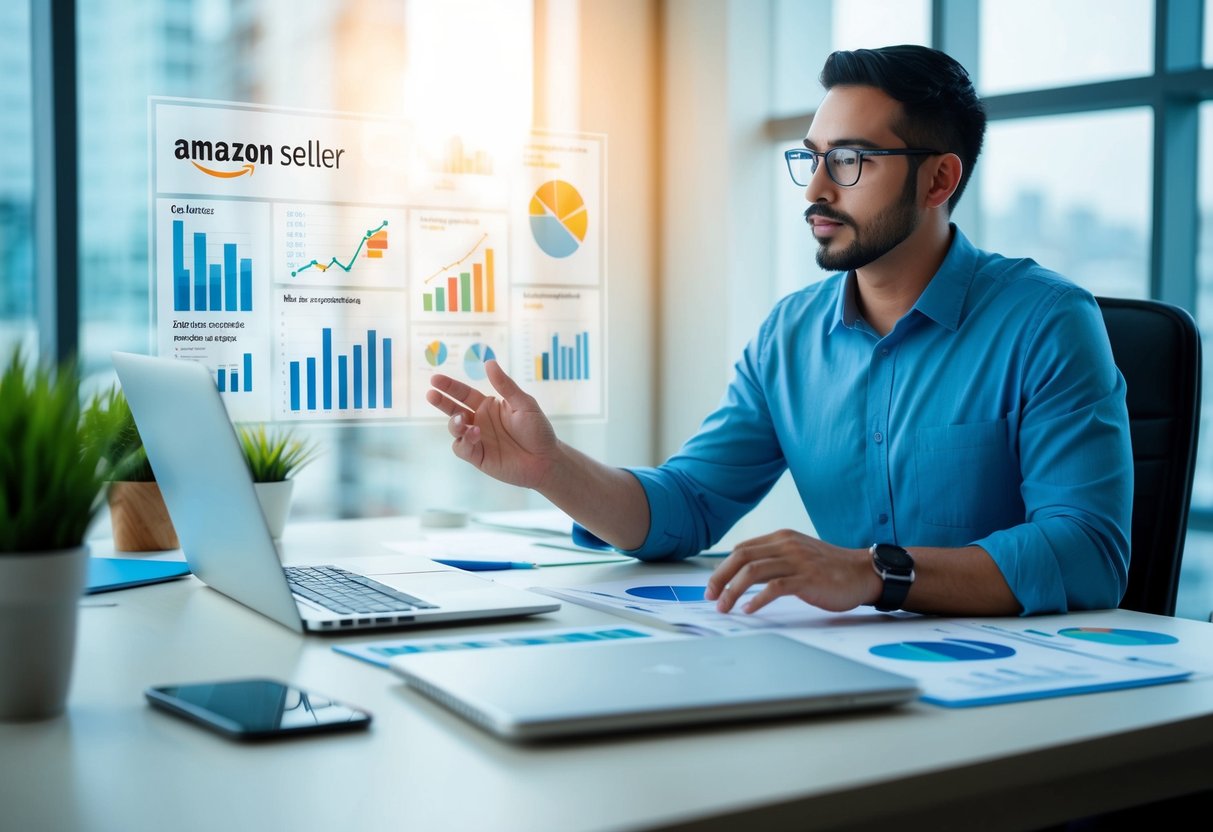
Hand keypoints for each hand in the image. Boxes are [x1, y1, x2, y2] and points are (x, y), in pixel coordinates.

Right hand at [425, 359, 558, 488]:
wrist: (546, 460)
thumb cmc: (538, 430)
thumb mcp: (523, 403)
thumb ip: (505, 385)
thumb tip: (489, 362)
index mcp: (488, 406)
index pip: (464, 394)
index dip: (450, 386)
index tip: (436, 379)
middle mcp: (480, 421)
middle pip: (454, 409)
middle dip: (441, 402)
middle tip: (431, 394)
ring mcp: (478, 439)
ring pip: (455, 429)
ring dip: (455, 423)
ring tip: (464, 421)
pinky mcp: (478, 457)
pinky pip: (462, 448)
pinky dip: (463, 441)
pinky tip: (474, 434)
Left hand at [703, 530, 876, 613]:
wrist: (863, 573)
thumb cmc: (830, 569)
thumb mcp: (798, 555)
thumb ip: (774, 560)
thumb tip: (743, 576)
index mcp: (781, 538)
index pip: (741, 550)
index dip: (721, 568)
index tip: (712, 587)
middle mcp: (786, 545)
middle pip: (741, 557)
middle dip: (720, 578)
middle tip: (711, 597)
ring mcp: (797, 561)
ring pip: (753, 572)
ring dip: (733, 591)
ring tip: (725, 607)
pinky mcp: (808, 579)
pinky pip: (775, 587)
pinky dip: (758, 600)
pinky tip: (749, 610)